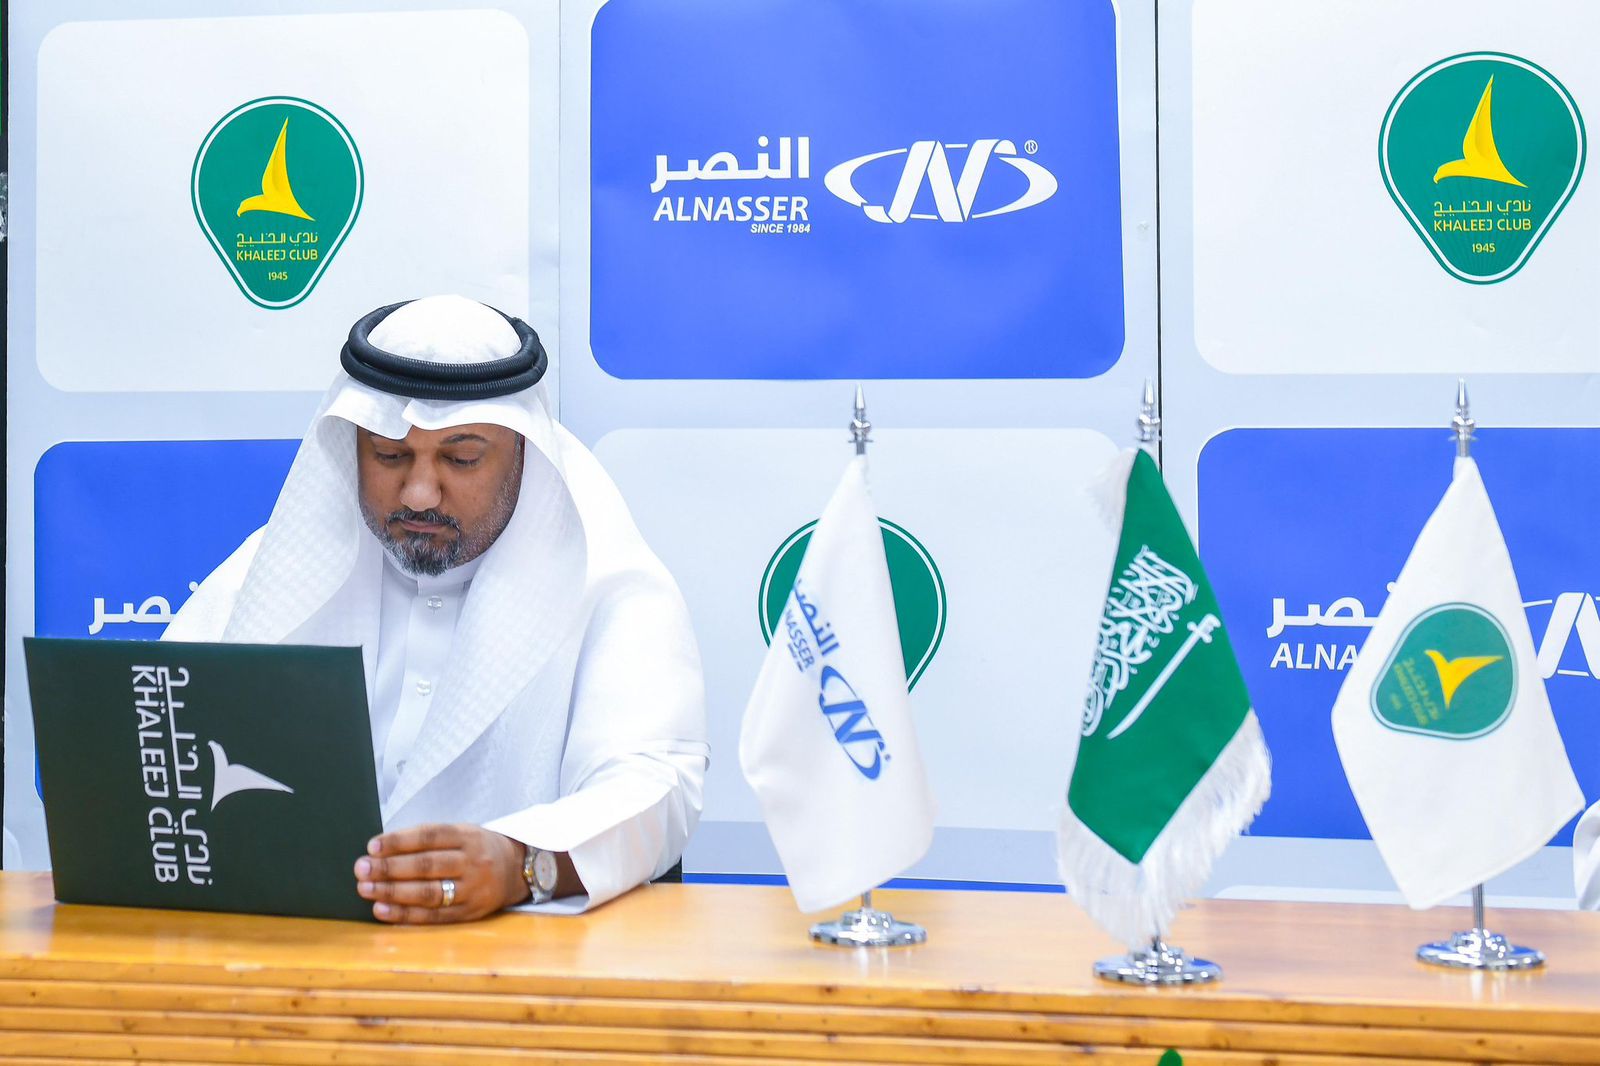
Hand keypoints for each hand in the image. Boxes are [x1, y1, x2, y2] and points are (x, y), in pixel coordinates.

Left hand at [353, 823, 529, 923]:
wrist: (517, 869)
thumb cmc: (476, 849)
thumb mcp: (461, 833)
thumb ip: (428, 840)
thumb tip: (381, 851)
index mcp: (468, 836)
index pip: (430, 836)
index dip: (400, 841)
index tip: (372, 846)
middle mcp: (473, 862)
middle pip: (427, 865)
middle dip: (390, 868)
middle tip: (361, 869)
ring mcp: (473, 889)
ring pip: (429, 892)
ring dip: (393, 892)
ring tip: (366, 889)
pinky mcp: (470, 913)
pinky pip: (434, 916)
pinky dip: (405, 914)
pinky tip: (382, 910)